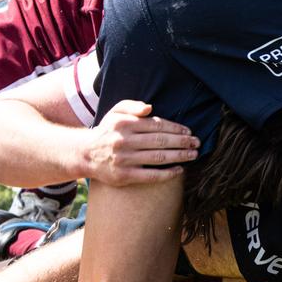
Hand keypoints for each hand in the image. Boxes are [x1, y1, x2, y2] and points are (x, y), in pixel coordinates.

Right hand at [81, 100, 198, 184]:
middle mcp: (124, 140)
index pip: (157, 125)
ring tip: (193, 154)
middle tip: (196, 143)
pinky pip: (150, 175)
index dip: (176, 128)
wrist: (85, 154)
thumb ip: (132, 106)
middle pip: (161, 141)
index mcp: (125, 123)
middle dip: (182, 142)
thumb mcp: (115, 112)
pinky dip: (167, 173)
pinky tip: (180, 170)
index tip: (189, 131)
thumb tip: (150, 108)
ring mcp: (124, 159)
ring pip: (158, 157)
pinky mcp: (123, 176)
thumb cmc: (107, 131)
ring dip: (179, 156)